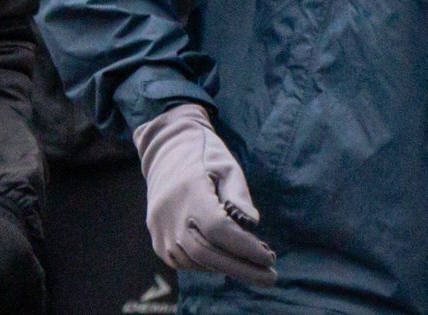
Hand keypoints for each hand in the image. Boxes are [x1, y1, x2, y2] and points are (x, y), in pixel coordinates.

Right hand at [133, 103, 276, 286]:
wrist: (165, 152)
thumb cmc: (205, 157)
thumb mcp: (227, 166)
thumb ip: (239, 195)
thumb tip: (253, 224)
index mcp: (189, 190)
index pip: (218, 229)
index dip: (244, 248)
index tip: (269, 257)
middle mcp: (169, 214)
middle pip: (207, 253)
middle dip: (241, 269)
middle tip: (270, 276)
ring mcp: (160, 229)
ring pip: (196, 261)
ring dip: (226, 268)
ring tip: (254, 266)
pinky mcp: (157, 240)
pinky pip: (184, 261)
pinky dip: (208, 265)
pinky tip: (227, 259)